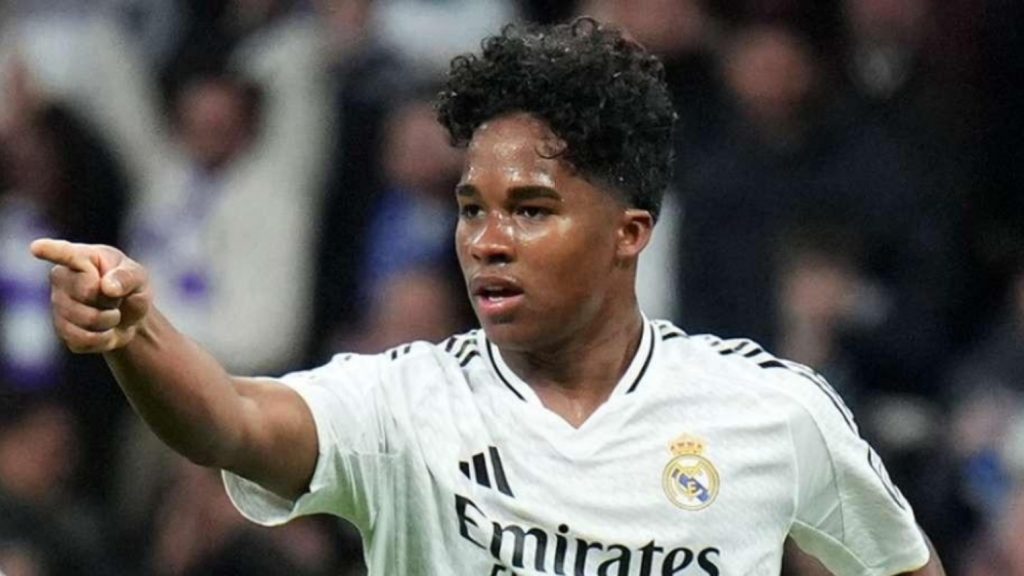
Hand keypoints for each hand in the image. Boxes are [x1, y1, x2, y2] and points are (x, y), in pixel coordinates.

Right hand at [30, 239, 151, 352]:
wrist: (129, 316)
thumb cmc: (130, 287)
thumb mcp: (139, 277)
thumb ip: (127, 277)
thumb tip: (107, 287)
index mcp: (83, 258)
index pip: (66, 254)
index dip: (51, 251)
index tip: (37, 247)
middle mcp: (62, 279)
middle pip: (87, 293)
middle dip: (111, 300)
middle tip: (116, 297)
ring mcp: (58, 305)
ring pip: (86, 320)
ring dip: (109, 321)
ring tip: (112, 313)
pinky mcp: (62, 330)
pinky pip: (83, 340)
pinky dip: (103, 339)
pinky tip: (105, 330)